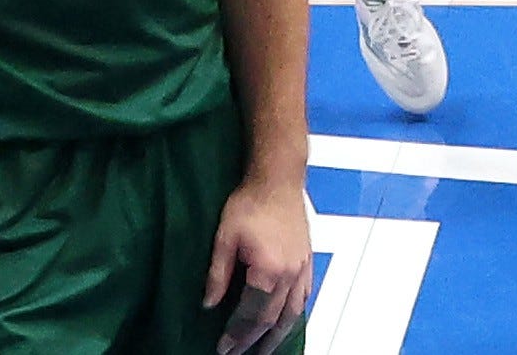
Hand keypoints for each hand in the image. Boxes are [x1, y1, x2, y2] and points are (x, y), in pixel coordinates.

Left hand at [204, 173, 314, 354]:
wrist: (278, 179)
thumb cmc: (250, 203)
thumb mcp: (224, 237)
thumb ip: (218, 274)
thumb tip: (209, 304)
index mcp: (267, 272)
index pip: (250, 315)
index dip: (236, 335)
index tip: (223, 348)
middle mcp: (289, 276)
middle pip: (271, 320)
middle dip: (253, 341)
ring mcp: (302, 270)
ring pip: (292, 314)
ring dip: (278, 336)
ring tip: (266, 350)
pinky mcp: (307, 262)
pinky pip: (304, 297)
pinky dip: (295, 315)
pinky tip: (287, 322)